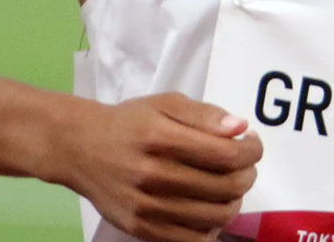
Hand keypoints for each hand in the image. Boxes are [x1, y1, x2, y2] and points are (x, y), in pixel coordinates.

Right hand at [53, 92, 263, 241]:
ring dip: (235, 200)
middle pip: (226, 186)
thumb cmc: (128, 123)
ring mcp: (146, 207)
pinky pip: (192, 239)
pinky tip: (209, 207)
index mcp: (160, 138)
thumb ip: (204, 114)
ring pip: (215, 216)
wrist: (80, 149)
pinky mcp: (141, 229)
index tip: (253, 143)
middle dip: (248, 174)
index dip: (252, 150)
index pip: (226, 154)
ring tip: (230, 185)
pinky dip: (211, 226)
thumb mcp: (165, 104)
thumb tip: (240, 128)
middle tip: (245, 164)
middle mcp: (153, 175)